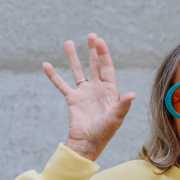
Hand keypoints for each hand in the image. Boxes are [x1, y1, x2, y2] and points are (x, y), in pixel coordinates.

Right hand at [42, 33, 135, 160]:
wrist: (88, 143)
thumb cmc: (105, 132)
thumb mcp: (116, 117)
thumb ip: (123, 105)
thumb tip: (132, 94)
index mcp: (110, 90)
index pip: (107, 67)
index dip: (103, 54)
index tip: (99, 41)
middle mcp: (98, 88)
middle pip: (95, 65)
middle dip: (93, 51)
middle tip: (91, 35)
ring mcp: (85, 93)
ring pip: (78, 71)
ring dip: (73, 57)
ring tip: (68, 42)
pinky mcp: (72, 99)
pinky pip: (61, 84)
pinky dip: (54, 75)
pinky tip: (47, 64)